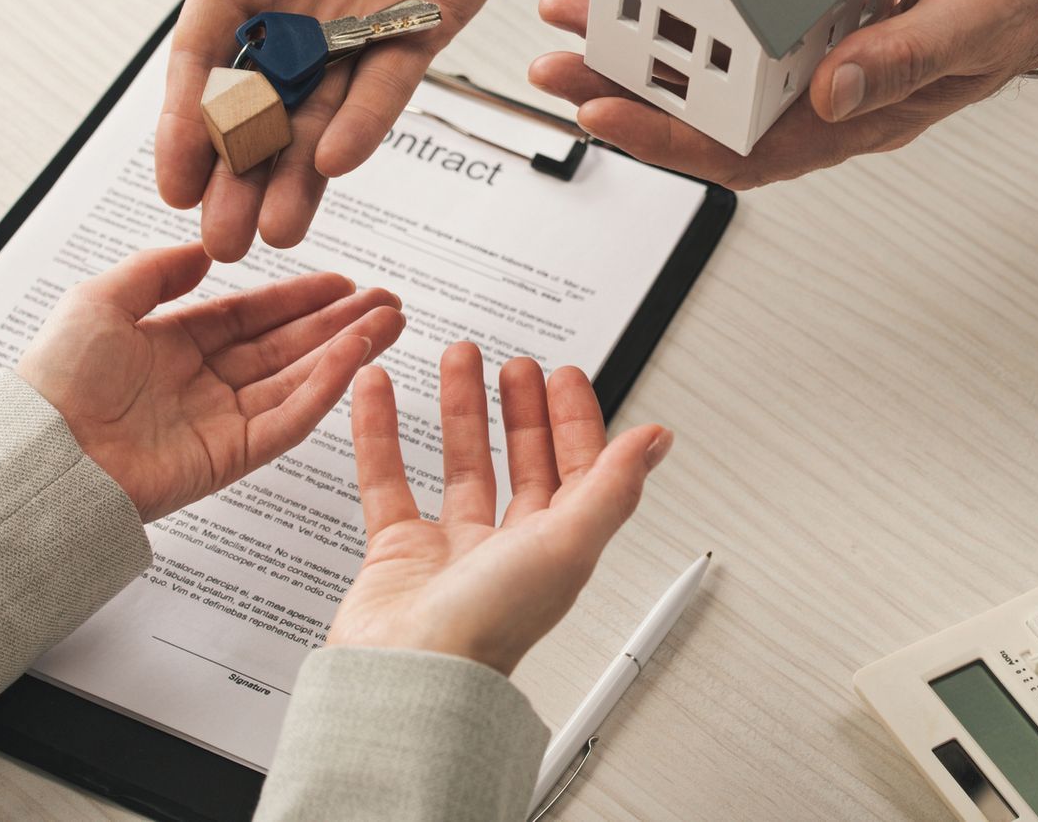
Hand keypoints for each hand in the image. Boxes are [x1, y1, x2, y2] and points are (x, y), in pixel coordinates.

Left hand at [18, 243, 405, 521]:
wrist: (41, 453)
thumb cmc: (54, 380)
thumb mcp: (101, 298)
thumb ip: (158, 270)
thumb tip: (207, 254)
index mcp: (172, 344)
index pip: (252, 315)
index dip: (299, 297)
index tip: (342, 282)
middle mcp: (201, 382)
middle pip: (287, 346)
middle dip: (340, 321)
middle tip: (387, 301)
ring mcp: (219, 420)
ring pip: (298, 379)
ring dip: (346, 349)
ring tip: (388, 323)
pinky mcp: (230, 456)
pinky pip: (289, 418)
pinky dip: (325, 387)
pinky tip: (353, 357)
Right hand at [93, 0, 552, 259]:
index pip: (203, 60)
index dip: (186, 123)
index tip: (169, 181)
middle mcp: (297, 8)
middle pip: (259, 109)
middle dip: (238, 177)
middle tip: (221, 241)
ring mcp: (359, 25)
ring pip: (320, 117)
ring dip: (297, 176)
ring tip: (277, 234)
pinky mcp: (421, 28)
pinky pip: (388, 87)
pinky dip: (365, 124)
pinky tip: (340, 164)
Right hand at [327, 342, 671, 673]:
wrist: (409, 676)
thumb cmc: (489, 628)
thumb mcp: (569, 544)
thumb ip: (613, 485)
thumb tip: (657, 440)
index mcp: (558, 548)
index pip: (579, 471)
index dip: (576, 421)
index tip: (565, 376)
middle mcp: (510, 549)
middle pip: (524, 463)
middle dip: (523, 409)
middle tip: (516, 364)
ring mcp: (453, 551)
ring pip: (462, 464)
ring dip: (460, 409)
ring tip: (458, 360)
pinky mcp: (398, 554)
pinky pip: (389, 479)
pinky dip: (381, 433)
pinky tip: (380, 392)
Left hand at [530, 0, 1037, 187]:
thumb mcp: (971, 22)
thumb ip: (904, 60)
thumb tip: (831, 97)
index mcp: (859, 114)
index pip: (748, 149)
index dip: (670, 142)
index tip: (605, 121)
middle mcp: (824, 89)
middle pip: (708, 111)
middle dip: (626, 96)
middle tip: (556, 72)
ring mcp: (813, 44)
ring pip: (712, 60)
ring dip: (642, 47)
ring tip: (574, 24)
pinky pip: (735, 4)